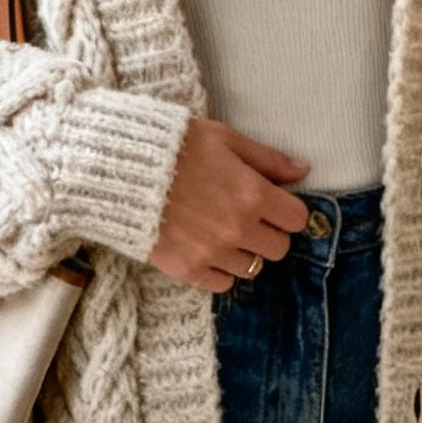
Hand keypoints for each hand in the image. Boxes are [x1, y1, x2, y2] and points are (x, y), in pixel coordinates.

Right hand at [151, 117, 310, 292]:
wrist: (118, 169)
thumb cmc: (173, 146)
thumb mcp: (224, 139)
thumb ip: (267, 159)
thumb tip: (303, 171)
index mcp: (252, 194)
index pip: (296, 219)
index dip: (287, 211)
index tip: (273, 204)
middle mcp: (238, 229)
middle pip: (278, 248)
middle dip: (268, 233)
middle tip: (247, 218)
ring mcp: (213, 253)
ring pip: (252, 268)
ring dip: (244, 252)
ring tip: (222, 232)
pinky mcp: (188, 270)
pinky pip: (222, 284)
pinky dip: (220, 269)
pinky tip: (206, 248)